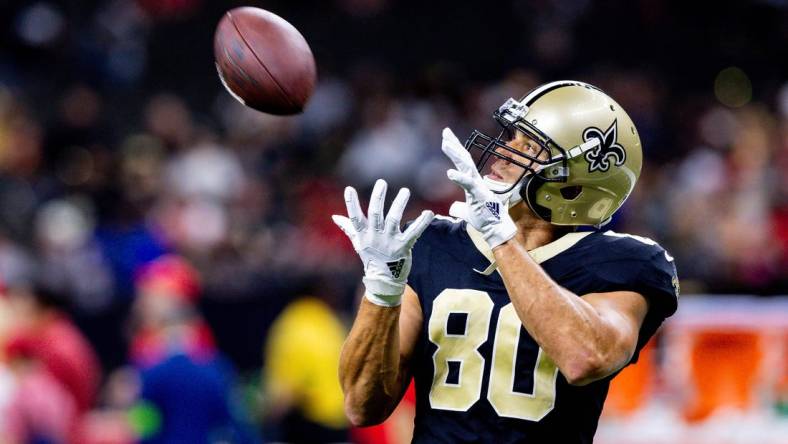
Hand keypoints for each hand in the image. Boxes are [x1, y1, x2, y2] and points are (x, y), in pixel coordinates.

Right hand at [332, 179, 433, 305]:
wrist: (384, 280)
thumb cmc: (371, 258)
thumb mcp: (358, 242)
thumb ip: (348, 227)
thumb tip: (335, 217)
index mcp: (364, 234)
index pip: (355, 217)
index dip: (351, 203)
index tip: (349, 189)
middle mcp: (376, 236)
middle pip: (376, 214)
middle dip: (378, 197)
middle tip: (381, 182)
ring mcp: (390, 241)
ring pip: (394, 219)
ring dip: (399, 204)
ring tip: (405, 191)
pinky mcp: (404, 246)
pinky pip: (413, 232)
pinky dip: (422, 222)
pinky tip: (429, 213)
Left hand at [441, 127, 516, 248]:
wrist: (495, 228)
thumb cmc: (484, 219)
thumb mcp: (467, 212)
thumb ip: (459, 208)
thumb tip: (453, 208)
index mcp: (472, 182)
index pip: (462, 162)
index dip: (455, 150)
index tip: (446, 138)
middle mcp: (475, 180)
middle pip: (464, 158)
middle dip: (454, 144)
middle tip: (446, 132)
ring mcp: (477, 186)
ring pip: (466, 166)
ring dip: (455, 154)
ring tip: (445, 144)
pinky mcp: (478, 194)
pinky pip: (468, 184)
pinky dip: (459, 177)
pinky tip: (449, 173)